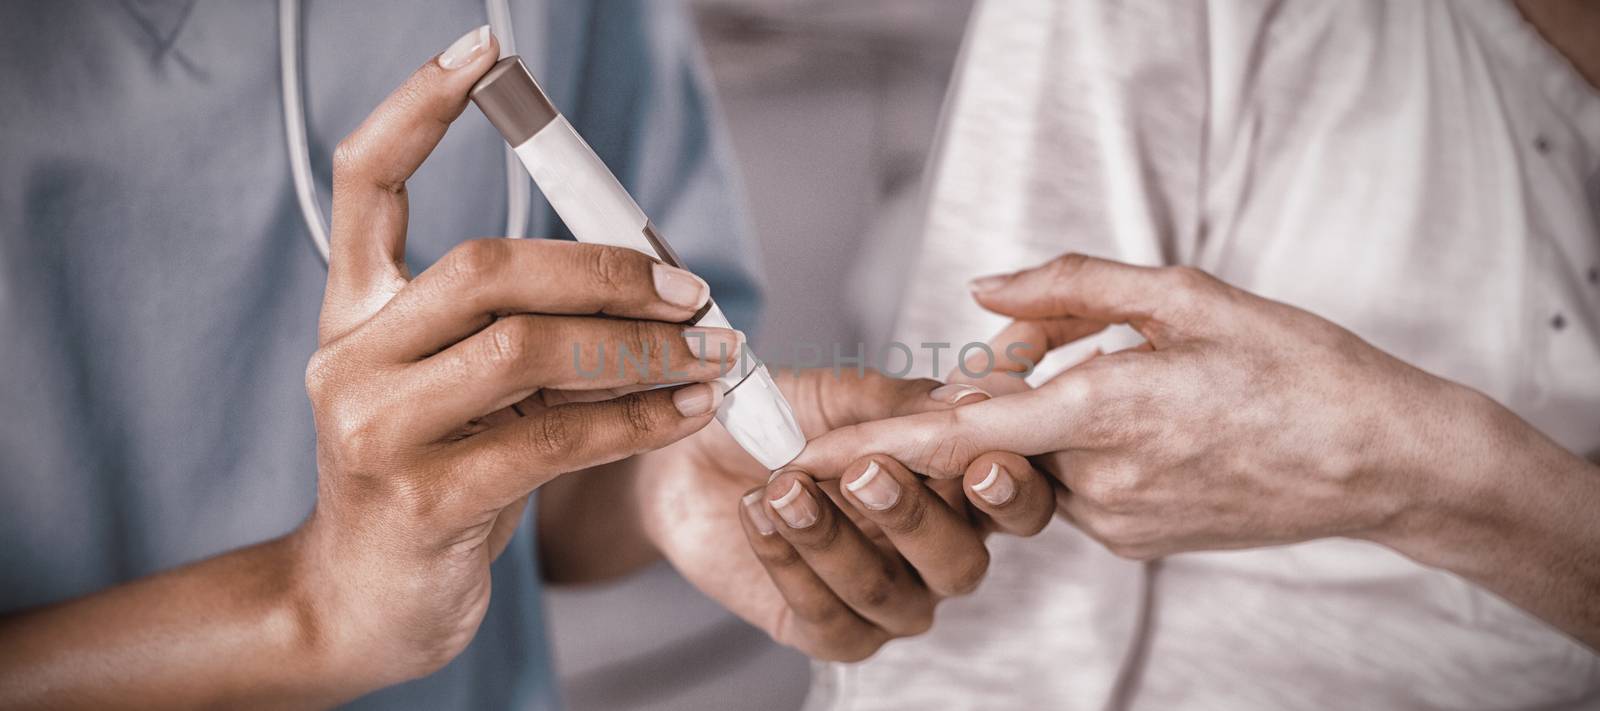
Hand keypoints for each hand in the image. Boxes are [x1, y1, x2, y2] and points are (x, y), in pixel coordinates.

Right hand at [292, 31, 738, 688]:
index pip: (365, 180)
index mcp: (353, 312)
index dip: (417, 107)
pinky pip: (554, 438)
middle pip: (484, 266)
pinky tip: (689, 408)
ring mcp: (377, 428)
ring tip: (712, 351)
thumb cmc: (433, 480)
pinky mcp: (425, 498)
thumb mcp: (463, 390)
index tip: (484, 53)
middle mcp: (349, 357)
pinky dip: (639, 419)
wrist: (368, 602)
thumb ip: (524, 329)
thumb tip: (652, 284)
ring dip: (640, 347)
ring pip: (525, 349)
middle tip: (689, 289)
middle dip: (605, 268)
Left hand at [636, 369, 1052, 659]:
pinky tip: (759, 513)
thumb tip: (968, 398)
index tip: (979, 462)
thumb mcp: (841, 395)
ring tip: (783, 484)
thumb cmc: (782, 417)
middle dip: (913, 517)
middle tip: (862, 471)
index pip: (1018, 505)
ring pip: (889, 596)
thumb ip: (903, 403)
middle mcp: (936, 554)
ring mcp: (887, 599)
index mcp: (959, 491)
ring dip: (833, 537)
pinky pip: (828, 619)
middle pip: (961, 564)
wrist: (692, 451)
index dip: (1011, 491)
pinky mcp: (828, 631)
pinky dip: (789, 562)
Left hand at [792, 254, 1478, 559]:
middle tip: (1047, 340)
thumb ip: (1072, 289)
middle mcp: (1097, 482)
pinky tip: (1149, 420)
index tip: (799, 461)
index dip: (871, 448)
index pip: (956, 437)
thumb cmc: (1296, 369)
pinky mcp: (1137, 541)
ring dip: (1046, 417)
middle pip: (998, 435)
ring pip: (1036, 460)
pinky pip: (1074, 486)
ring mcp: (1117, 522)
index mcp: (1103, 414)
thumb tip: (982, 290)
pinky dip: (1079, 448)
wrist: (1381, 460)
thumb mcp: (1187, 296)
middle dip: (997, 387)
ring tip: (1130, 376)